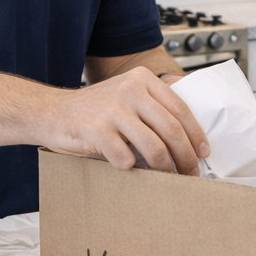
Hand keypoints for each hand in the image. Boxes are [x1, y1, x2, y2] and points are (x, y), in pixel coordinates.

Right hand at [49, 66, 208, 173]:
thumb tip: (191, 133)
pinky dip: (132, 169)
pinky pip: (126, 159)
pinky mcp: (97, 130)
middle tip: (191, 172)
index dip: (196, 133)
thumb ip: (153, 103)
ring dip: (165, 168)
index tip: (203, 151)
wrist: (52, 112)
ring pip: (154, 147)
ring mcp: (113, 110)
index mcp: (142, 79)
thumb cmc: (95, 110)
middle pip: (171, 129)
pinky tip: (129, 169)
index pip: (180, 108)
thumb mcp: (126, 93)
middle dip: (186, 156)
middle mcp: (129, 90)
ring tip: (168, 177)